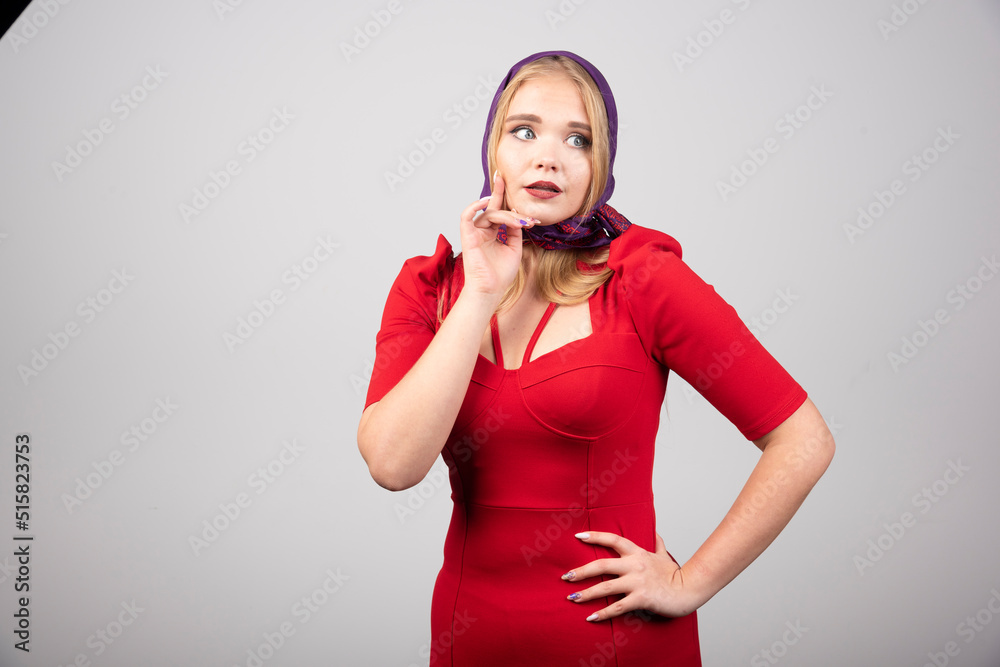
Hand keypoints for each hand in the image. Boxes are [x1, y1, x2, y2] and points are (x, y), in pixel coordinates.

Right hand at [459, 171, 536, 297]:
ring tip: (520, 222)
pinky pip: (466, 216)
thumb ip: (514, 229)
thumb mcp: (515, 247)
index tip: (510, 183)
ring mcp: (474, 233)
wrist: (491, 290)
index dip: (504, 198)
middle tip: (509, 184)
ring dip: (507, 215)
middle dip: (500, 193)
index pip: (498, 212)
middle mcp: (482, 231)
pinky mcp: (467, 237)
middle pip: (493, 208)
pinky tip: (485, 203)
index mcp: (492, 233)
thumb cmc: (501, 274)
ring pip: (489, 213)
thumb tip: (516, 214)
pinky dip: (474, 207)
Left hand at [561, 531, 707, 621]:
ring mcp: (638, 582)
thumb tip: (656, 532)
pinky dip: (603, 613)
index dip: (595, 536)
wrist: (689, 589)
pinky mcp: (641, 599)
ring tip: (572, 597)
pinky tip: (591, 617)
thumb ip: (657, 543)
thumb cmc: (674, 574)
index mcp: (637, 553)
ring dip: (587, 593)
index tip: (578, 536)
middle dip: (582, 571)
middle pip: (602, 565)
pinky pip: (618, 607)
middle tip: (566, 576)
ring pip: (606, 587)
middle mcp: (635, 565)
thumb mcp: (664, 555)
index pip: (613, 540)